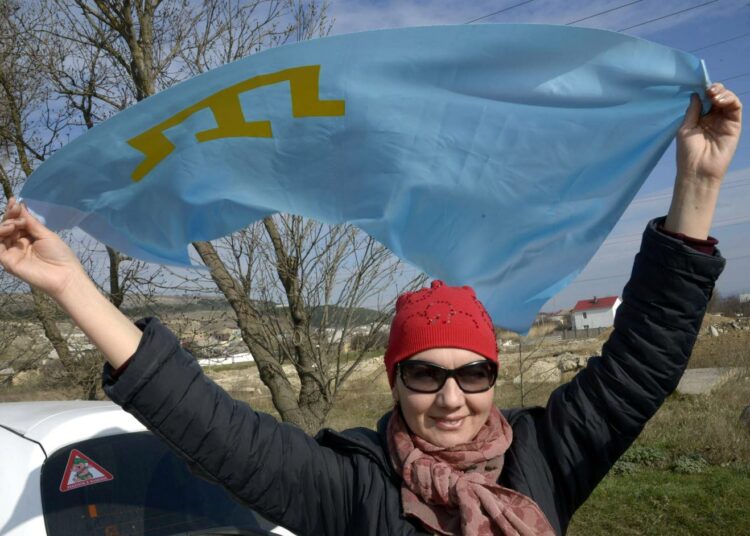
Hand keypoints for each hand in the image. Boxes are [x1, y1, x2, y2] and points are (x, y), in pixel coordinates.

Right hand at [0, 198, 85, 298]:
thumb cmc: (60, 255)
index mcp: (29, 238)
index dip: (13, 212)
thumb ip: (31, 222)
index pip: (16, 222)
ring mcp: (12, 253)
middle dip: (9, 216)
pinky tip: (9, 228)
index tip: (14, 201)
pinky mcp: (7, 261)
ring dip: (4, 224)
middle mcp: (18, 244)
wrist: (64, 276)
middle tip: (15, 210)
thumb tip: (20, 206)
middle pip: (6, 227)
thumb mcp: (45, 234)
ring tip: (15, 223)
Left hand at [666, 84, 741, 237]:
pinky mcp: (734, 126)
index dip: (704, 91)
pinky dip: (729, 99)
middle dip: (714, 89)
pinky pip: (736, 108)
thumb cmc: (687, 152)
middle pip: (718, 97)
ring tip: (713, 95)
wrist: (697, 170)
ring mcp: (724, 121)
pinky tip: (719, 100)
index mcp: (700, 118)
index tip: (699, 86)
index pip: (705, 99)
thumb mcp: (686, 128)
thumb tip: (696, 94)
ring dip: (722, 93)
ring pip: (728, 100)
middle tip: (708, 90)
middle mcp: (713, 118)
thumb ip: (693, 111)